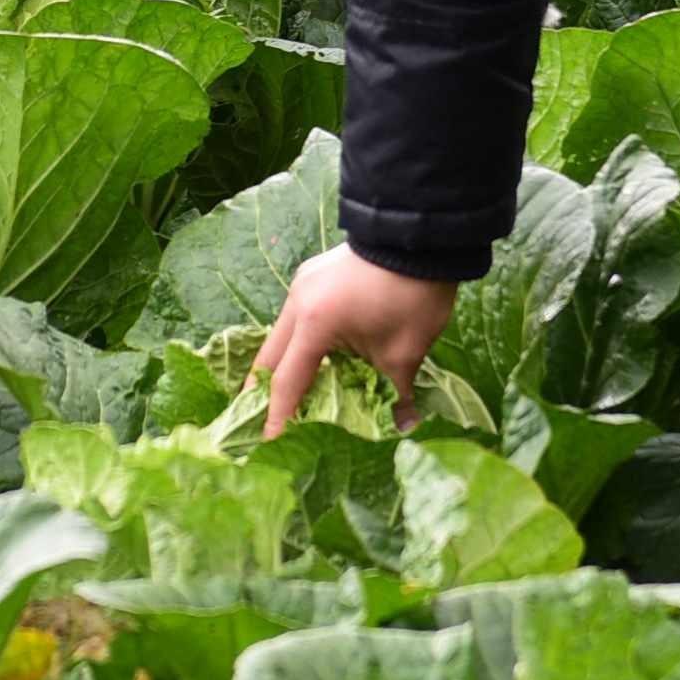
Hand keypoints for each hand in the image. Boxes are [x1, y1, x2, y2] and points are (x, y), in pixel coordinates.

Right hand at [260, 246, 460, 435]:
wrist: (420, 238)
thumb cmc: (412, 296)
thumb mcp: (407, 351)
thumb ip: (396, 393)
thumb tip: (404, 424)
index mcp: (315, 324)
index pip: (288, 381)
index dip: (279, 415)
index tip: (267, 442)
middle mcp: (297, 303)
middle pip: (270, 356)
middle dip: (264, 390)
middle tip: (260, 420)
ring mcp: (301, 284)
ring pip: (280, 334)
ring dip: (282, 364)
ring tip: (285, 393)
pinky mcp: (312, 274)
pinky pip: (295, 316)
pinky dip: (296, 341)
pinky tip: (309, 356)